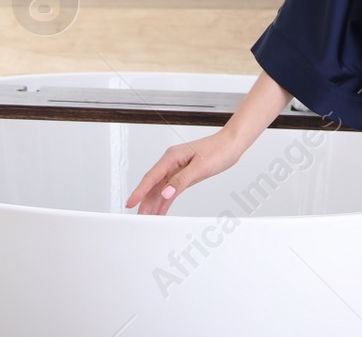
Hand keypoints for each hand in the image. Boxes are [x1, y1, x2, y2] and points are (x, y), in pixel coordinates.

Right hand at [124, 130, 244, 215]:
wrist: (231, 144)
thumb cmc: (219, 150)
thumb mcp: (200, 167)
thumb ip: (181, 181)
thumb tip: (166, 192)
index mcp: (172, 157)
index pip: (151, 177)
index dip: (139, 191)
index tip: (131, 202)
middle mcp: (171, 162)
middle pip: (153, 184)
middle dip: (145, 201)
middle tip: (139, 217)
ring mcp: (177, 168)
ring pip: (160, 188)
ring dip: (154, 203)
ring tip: (148, 218)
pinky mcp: (183, 174)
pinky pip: (170, 189)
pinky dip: (165, 200)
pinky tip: (161, 210)